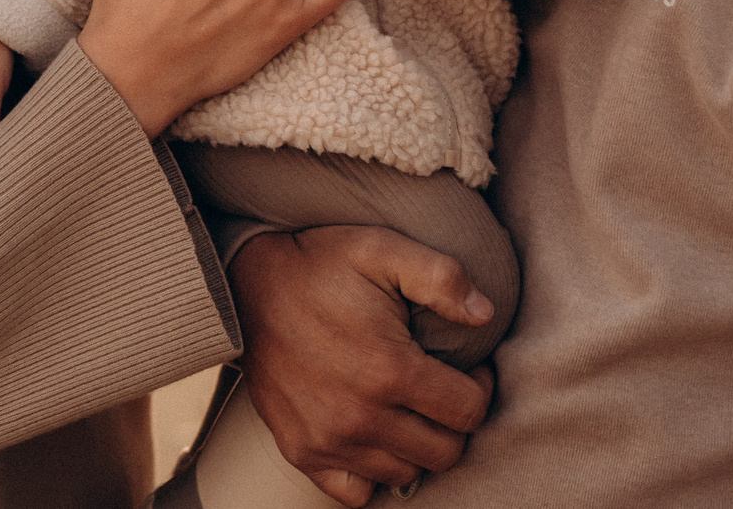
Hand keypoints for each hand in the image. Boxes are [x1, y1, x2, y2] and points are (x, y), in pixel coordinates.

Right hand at [229, 226, 494, 506]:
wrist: (245, 287)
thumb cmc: (320, 265)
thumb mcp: (382, 249)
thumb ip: (441, 276)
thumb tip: (486, 313)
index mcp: (390, 370)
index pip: (469, 412)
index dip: (480, 388)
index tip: (469, 369)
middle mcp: (361, 416)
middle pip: (444, 452)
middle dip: (455, 422)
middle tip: (443, 390)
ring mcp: (329, 440)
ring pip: (405, 474)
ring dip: (417, 446)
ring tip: (410, 409)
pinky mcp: (301, 451)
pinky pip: (355, 493)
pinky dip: (372, 474)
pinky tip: (375, 437)